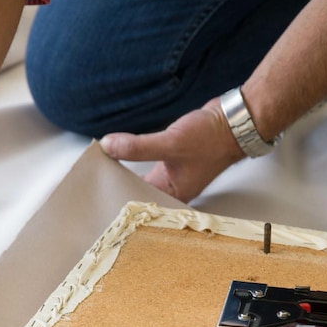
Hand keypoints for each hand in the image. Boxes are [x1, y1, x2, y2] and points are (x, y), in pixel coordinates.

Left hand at [99, 98, 244, 202]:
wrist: (234, 121)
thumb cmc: (213, 138)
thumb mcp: (171, 142)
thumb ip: (138, 146)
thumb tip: (108, 146)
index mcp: (174, 194)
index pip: (139, 205)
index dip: (118, 200)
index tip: (97, 193)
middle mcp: (172, 188)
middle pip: (137, 193)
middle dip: (117, 185)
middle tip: (93, 179)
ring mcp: (172, 173)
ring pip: (141, 178)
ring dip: (124, 171)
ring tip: (100, 167)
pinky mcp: (171, 159)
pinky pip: (146, 163)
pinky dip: (134, 158)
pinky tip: (120, 153)